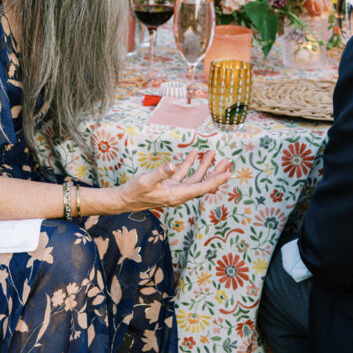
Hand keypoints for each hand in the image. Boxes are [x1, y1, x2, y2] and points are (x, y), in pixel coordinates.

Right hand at [117, 150, 232, 210]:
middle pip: (202, 183)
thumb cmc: (134, 192)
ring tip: (213, 153)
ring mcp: (174, 190)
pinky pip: (184, 174)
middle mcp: (179, 194)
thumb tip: (173, 165)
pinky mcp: (169, 185)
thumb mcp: (146, 181)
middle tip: (228, 161)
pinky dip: (190, 164)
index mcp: (177, 195)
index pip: (201, 187)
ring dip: (204, 166)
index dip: (216, 180)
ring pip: (195, 177)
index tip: (229, 173)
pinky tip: (195, 154)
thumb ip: (160, 173)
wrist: (124, 199)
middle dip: (215, 172)